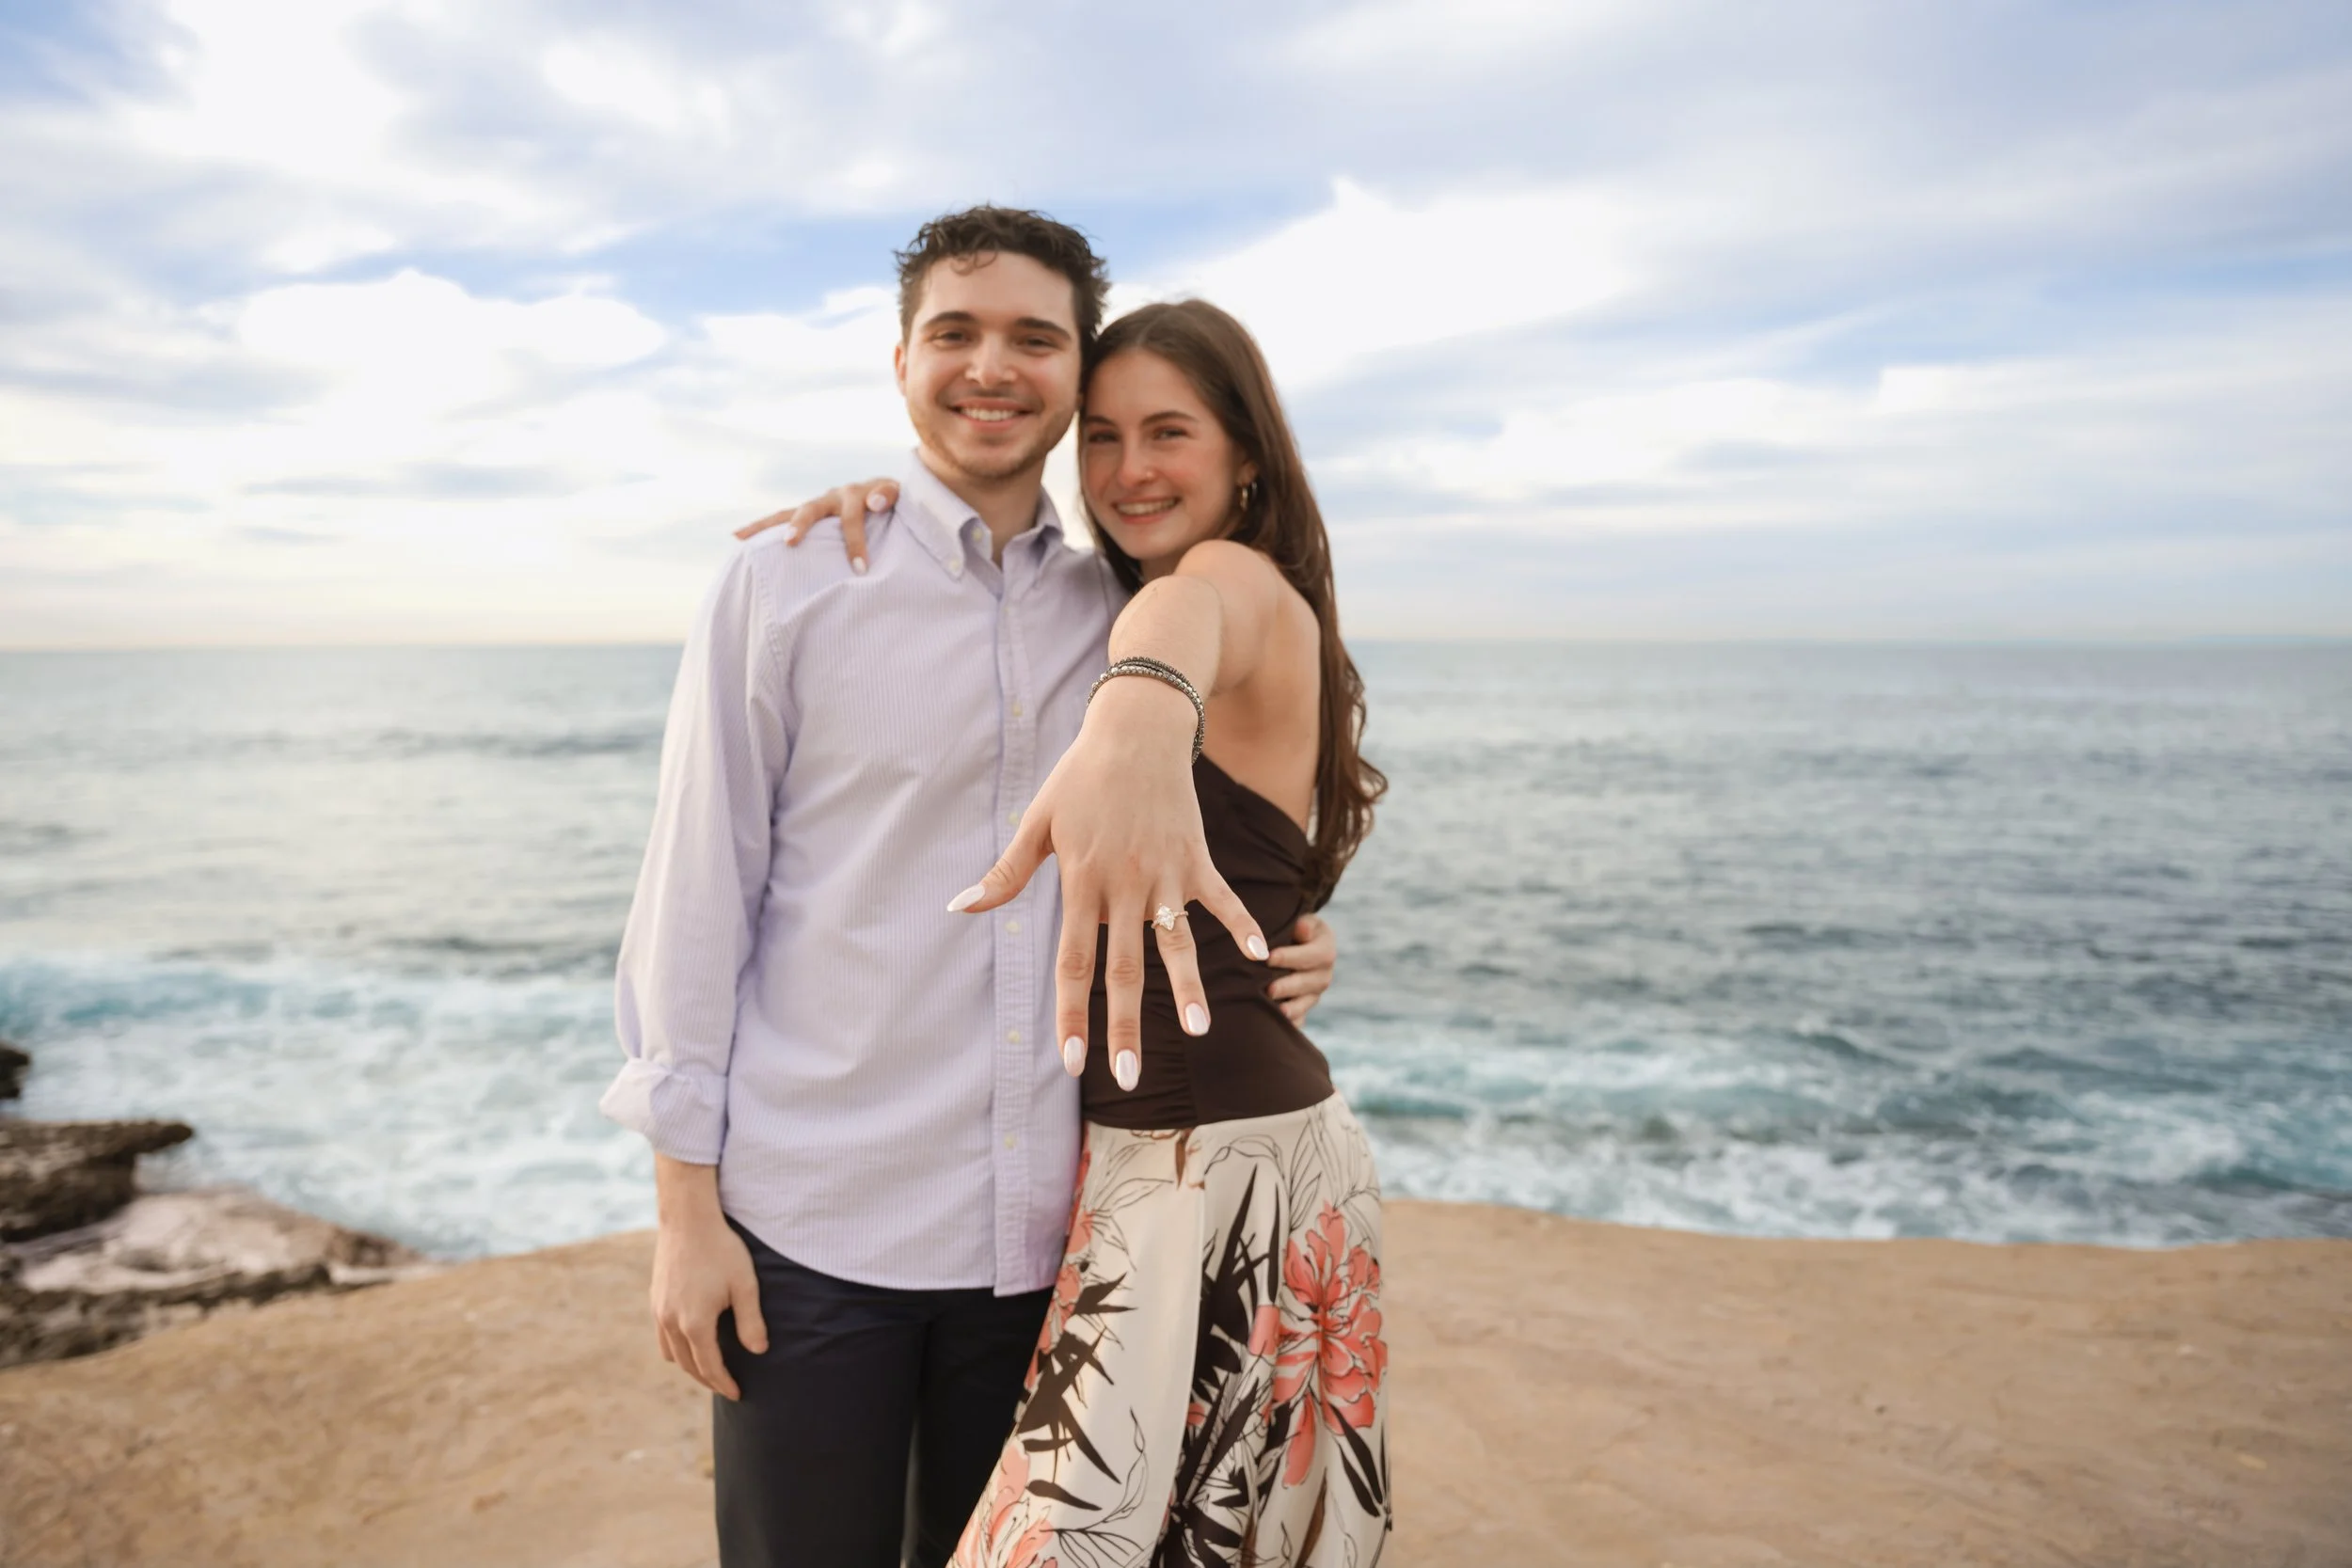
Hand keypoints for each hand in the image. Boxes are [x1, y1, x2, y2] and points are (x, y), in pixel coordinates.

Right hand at [649, 1168, 766, 1400]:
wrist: (688, 1220)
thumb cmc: (721, 1250)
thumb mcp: (745, 1285)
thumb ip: (751, 1321)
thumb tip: (758, 1351)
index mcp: (695, 1323)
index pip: (710, 1366)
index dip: (724, 1383)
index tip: (737, 1394)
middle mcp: (671, 1322)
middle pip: (688, 1365)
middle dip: (708, 1380)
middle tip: (725, 1388)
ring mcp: (659, 1311)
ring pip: (671, 1354)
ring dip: (689, 1366)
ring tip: (709, 1369)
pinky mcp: (655, 1300)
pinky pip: (661, 1337)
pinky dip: (676, 1349)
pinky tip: (690, 1343)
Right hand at [735, 477, 899, 574]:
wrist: (892, 493)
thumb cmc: (899, 503)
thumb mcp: (903, 497)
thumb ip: (891, 495)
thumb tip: (876, 501)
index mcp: (855, 495)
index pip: (851, 518)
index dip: (855, 542)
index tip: (860, 569)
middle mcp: (831, 497)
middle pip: (810, 509)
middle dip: (800, 525)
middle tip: (790, 542)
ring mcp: (817, 506)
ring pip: (786, 513)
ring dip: (766, 526)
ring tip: (741, 538)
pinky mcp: (809, 515)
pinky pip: (782, 520)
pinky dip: (762, 529)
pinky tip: (739, 539)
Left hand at [947, 678, 1267, 1091]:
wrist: (1136, 729)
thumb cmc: (1080, 778)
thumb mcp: (1036, 823)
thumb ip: (1005, 874)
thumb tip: (958, 909)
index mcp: (1081, 883)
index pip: (1074, 963)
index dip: (1072, 1014)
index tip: (1072, 1060)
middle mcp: (1124, 886)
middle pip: (1125, 969)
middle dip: (1126, 1026)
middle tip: (1127, 1077)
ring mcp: (1165, 874)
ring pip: (1177, 944)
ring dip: (1189, 989)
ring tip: (1199, 1033)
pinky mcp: (1196, 858)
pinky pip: (1221, 899)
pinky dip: (1240, 924)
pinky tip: (1260, 956)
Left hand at [1265, 913, 1335, 1023]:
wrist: (1278, 941)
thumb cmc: (1279, 924)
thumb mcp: (1287, 916)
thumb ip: (1293, 921)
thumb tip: (1302, 929)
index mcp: (1324, 943)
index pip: (1318, 953)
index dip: (1294, 957)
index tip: (1269, 958)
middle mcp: (1324, 969)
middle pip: (1315, 981)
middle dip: (1291, 985)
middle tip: (1268, 989)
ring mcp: (1314, 990)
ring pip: (1309, 1001)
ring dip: (1292, 1007)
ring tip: (1274, 1010)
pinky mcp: (1302, 1005)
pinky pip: (1301, 1018)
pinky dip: (1290, 1022)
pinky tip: (1274, 1025)